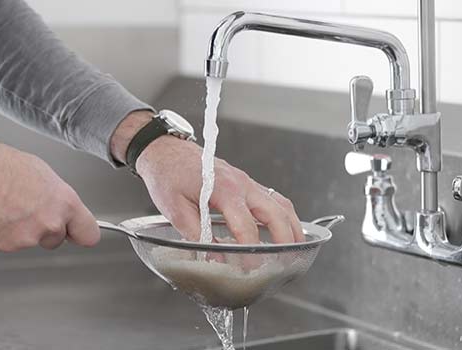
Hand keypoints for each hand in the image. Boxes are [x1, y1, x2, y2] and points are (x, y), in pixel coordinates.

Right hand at [0, 118, 99, 251]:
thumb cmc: (1, 165)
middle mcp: (50, 223)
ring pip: (34, 241)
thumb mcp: (43, 174)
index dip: (81, 233)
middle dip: (48, 229)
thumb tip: (61, 208)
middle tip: (30, 209)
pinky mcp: (6, 245)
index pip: (89, 234)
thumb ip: (57, 198)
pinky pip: (12, 242)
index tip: (77, 232)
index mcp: (65, 203)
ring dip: (25, 230)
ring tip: (9, 206)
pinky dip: (6, 232)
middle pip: (58, 239)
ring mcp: (28, 237)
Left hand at [109, 111, 303, 243]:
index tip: (252, 269)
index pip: (245, 226)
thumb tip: (214, 259)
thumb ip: (196, 235)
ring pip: (280, 203)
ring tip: (296, 249)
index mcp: (223, 189)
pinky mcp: (246, 183)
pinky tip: (284, 230)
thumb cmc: (168, 176)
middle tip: (286, 262)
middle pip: (275, 213)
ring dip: (292, 225)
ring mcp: (246, 182)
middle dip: (285, 239)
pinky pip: (273, 198)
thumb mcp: (175, 209)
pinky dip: (283, 215)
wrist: (165, 151)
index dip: (251, 252)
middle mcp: (241, 183)